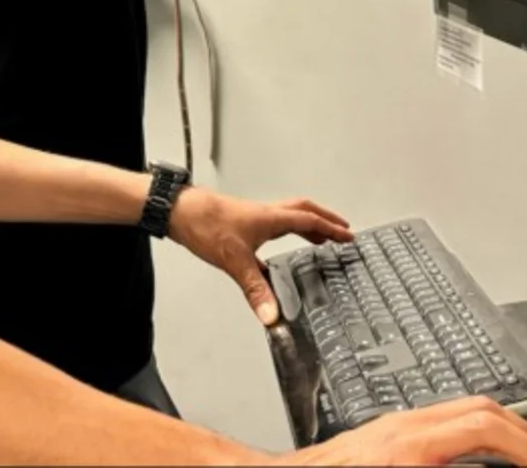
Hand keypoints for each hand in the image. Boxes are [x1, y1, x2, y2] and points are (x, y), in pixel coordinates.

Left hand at [168, 189, 351, 325]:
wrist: (177, 210)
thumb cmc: (204, 224)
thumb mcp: (235, 261)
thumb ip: (256, 290)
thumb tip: (273, 315)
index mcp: (270, 218)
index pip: (310, 221)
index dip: (331, 229)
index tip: (348, 236)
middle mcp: (264, 214)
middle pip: (303, 211)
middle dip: (325, 220)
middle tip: (341, 230)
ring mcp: (251, 216)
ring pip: (287, 215)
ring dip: (306, 224)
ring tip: (318, 238)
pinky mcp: (239, 222)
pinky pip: (271, 224)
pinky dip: (284, 232)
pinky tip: (275, 252)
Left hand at [276, 395, 526, 464]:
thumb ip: (451, 467)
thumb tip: (489, 464)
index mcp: (412, 445)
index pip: (484, 425)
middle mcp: (404, 425)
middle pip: (479, 406)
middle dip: (522, 431)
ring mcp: (394, 424)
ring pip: (460, 408)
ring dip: (499, 428)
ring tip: (521, 456)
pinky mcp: (387, 432)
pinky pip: (441, 419)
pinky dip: (472, 431)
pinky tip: (479, 457)